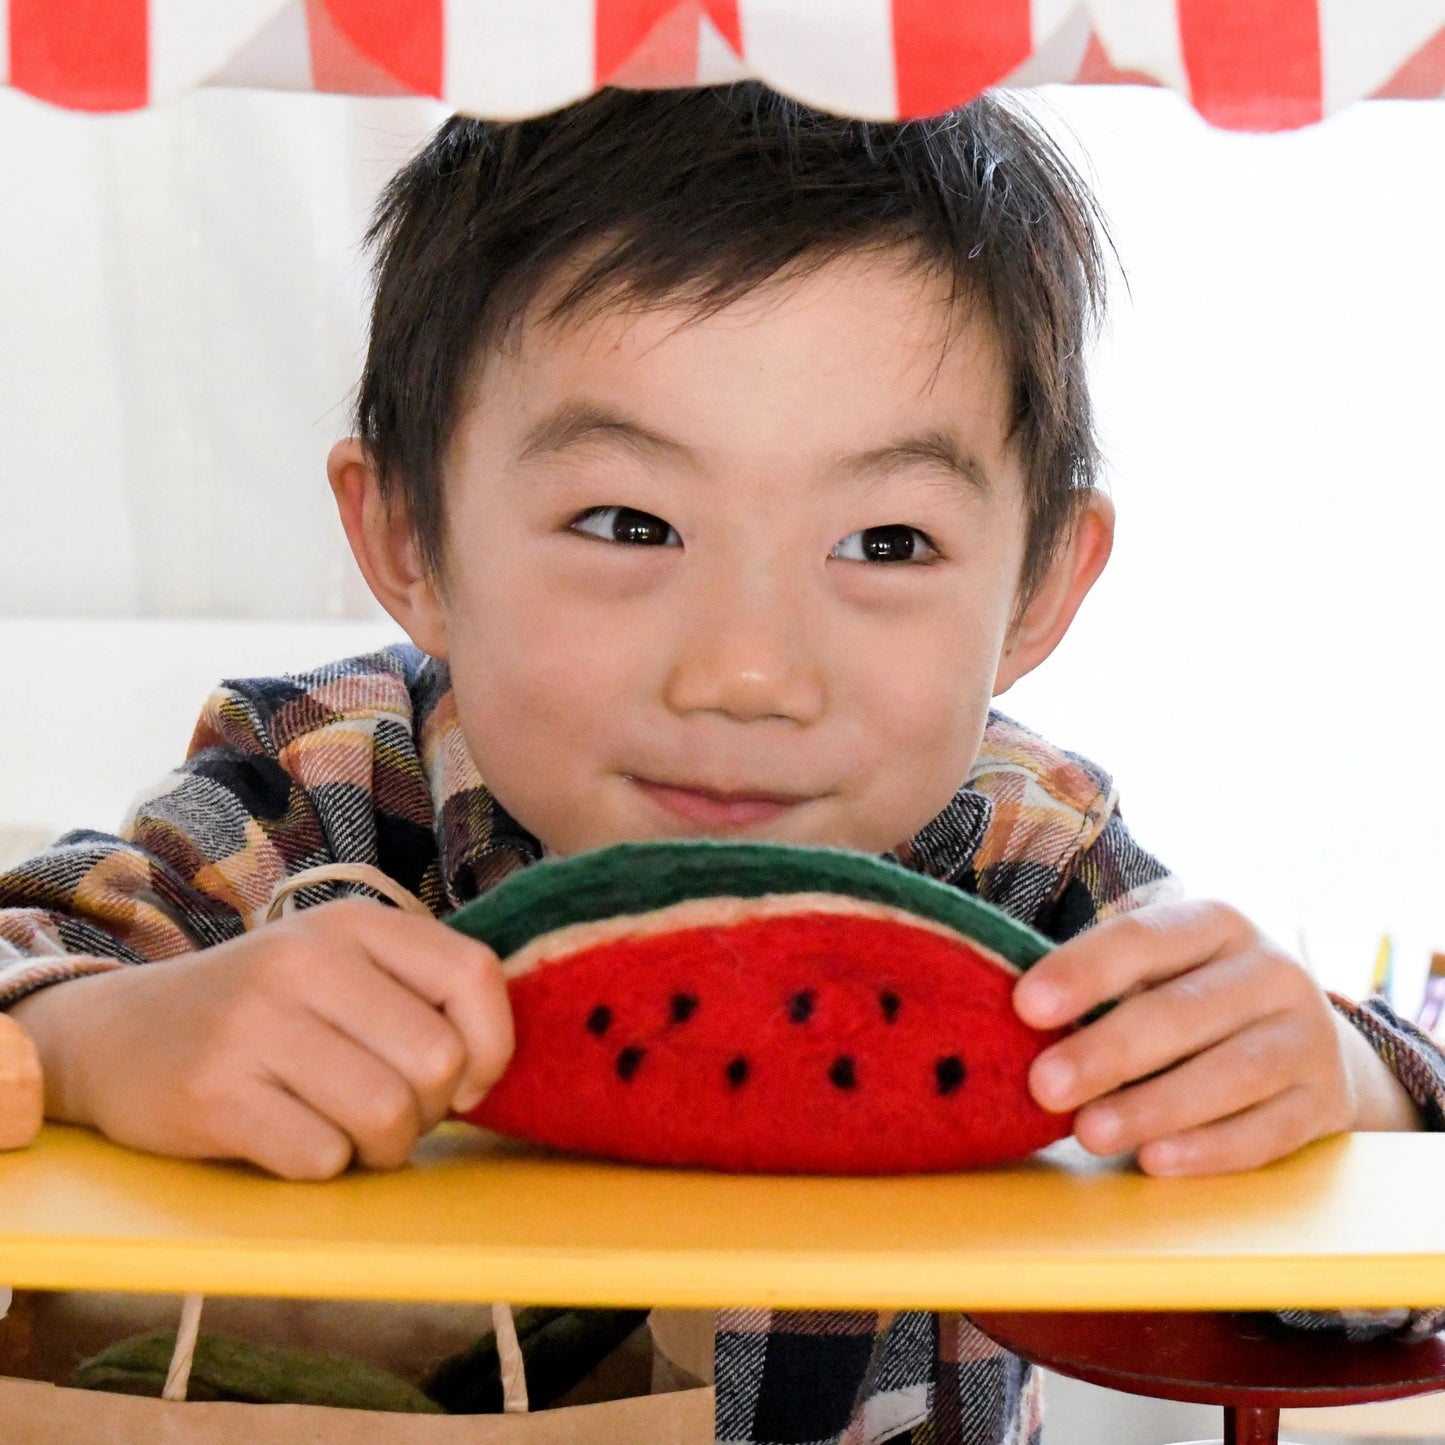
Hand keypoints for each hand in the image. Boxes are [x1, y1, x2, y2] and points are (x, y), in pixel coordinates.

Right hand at [9, 898, 511, 1178]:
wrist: (117, 1034)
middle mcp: (306, 960)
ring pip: (386, 1115)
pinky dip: (321, 1166)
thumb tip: (486, 1073)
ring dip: (381, 1148)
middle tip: (390, 1112)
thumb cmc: (263, 1011)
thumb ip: (420, 995)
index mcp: (353, 924)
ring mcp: (255, 1024)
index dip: (493, 1045)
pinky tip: (290, 1138)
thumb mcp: (340, 969)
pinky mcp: (213, 1094)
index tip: (468, 1081)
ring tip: (348, 1132)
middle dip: (430, 1111)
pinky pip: (321, 1158)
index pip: (474, 975)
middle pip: (437, 1061)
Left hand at [1012, 899, 1422, 1175]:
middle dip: (1108, 1051)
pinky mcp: (1324, 1103)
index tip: (1025, 1004)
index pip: (1144, 938)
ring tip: (1088, 1133)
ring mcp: (1306, 1037)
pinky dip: (1208, 1148)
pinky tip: (1155, 1160)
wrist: (1306, 1045)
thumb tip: (1016, 1027)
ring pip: (1230, 1074)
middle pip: (1183, 1011)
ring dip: (1152, 1106)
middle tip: (1044, 1085)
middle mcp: (1270, 971)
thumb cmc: (1192, 1003)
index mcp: (1215, 924)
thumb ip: (1102, 991)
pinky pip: (1267, 1132)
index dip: (1084, 970)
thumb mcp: (1159, 975)